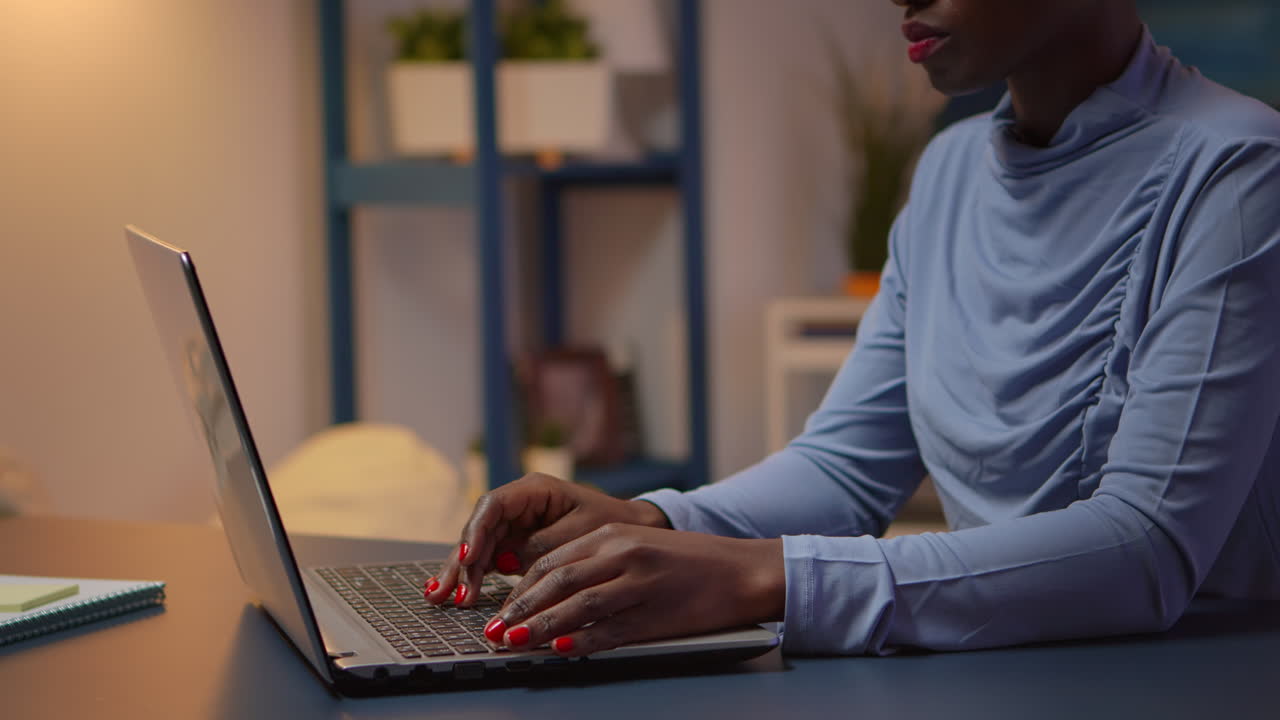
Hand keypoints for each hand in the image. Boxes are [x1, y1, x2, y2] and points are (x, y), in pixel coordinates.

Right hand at [423, 473, 670, 606]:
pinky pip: (489, 559)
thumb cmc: (612, 524)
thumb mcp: (581, 532)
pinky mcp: (515, 544)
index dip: (476, 532)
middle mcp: (518, 505)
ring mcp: (515, 525)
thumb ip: (544, 545)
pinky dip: (474, 577)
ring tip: (442, 597)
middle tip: (453, 591)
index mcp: (534, 490)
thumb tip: (507, 561)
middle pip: (479, 529)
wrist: (633, 531)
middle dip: (463, 560)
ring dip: (461, 572)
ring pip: (479, 546)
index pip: (494, 505)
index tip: (468, 557)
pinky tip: (455, 594)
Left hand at [481, 524, 783, 655]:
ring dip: (539, 626)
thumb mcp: (638, 550)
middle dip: (519, 609)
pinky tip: (558, 651)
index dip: (520, 589)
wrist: (742, 570)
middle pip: (556, 581)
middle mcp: (622, 553)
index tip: (499, 610)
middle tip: (494, 630)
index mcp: (613, 536)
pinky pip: (608, 629)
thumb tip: (551, 594)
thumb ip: (597, 565)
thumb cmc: (689, 563)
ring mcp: (639, 583)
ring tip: (513, 642)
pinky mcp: (655, 612)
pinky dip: (580, 641)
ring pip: (576, 604)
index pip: (552, 562)